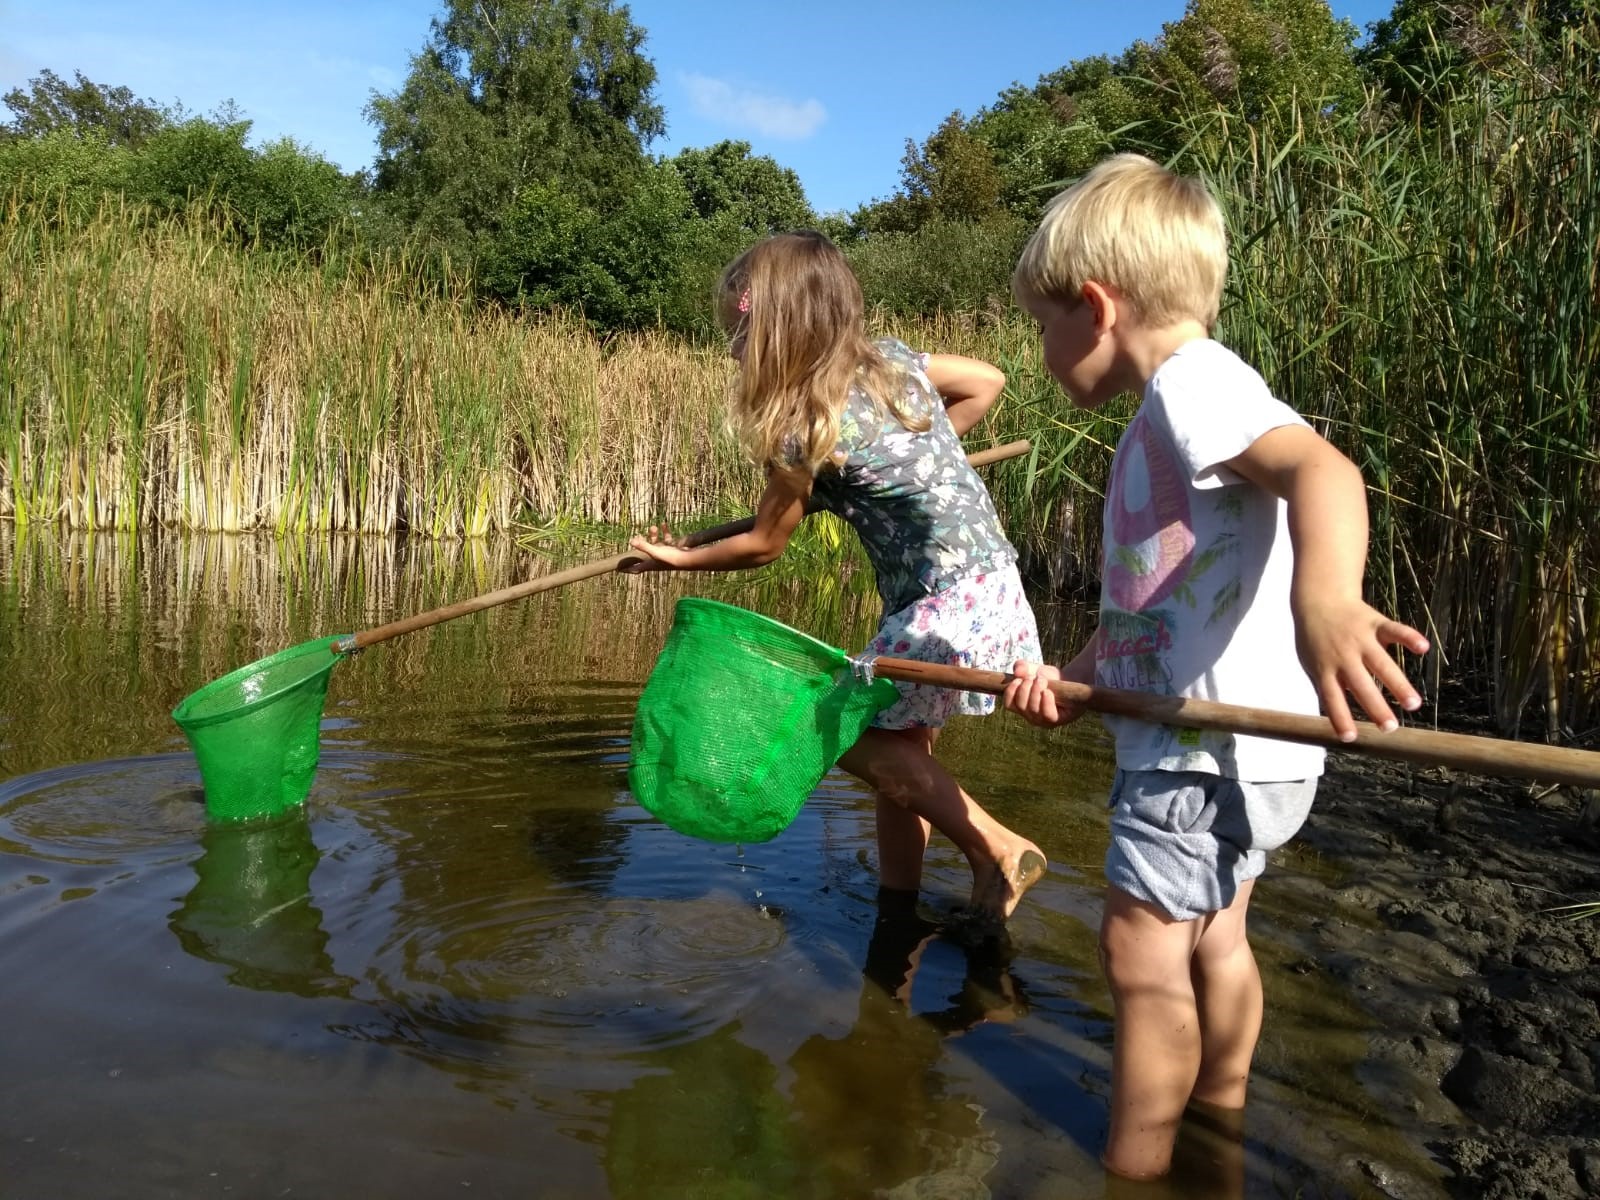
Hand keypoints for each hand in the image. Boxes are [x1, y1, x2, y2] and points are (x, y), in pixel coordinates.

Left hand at [621, 525, 688, 572]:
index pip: (636, 569)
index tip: (619, 569)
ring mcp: (664, 554)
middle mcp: (656, 560)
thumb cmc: (671, 558)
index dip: (627, 569)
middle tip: (637, 536)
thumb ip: (643, 546)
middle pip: (644, 554)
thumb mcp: (655, 552)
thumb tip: (631, 541)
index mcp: (650, 564)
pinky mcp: (672, 549)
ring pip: (656, 544)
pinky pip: (666, 539)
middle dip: (640, 544)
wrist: (689, 559)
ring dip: (653, 535)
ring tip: (653, 527)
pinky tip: (663, 524)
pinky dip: (664, 532)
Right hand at [1002, 660, 1085, 727]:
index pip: (1009, 704)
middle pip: (1021, 705)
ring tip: (1042, 680)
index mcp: (1022, 706)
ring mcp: (1043, 720)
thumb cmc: (1051, 678)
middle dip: (1026, 688)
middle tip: (1035, 677)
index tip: (1019, 679)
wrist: (1072, 680)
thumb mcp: (1034, 669)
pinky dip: (1045, 702)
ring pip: (1033, 710)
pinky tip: (1048, 692)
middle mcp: (1030, 716)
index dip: (1011, 691)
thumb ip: (1023, 667)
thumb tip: (1017, 672)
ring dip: (1036, 691)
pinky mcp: (1057, 720)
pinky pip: (1047, 715)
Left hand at [1294, 598, 1429, 740]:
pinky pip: (1394, 630)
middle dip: (1376, 707)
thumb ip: (1324, 687)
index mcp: (1325, 668)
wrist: (1318, 598)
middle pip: (1361, 685)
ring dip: (1398, 684)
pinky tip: (1423, 648)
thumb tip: (1335, 717)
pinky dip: (1409, 637)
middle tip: (1391, 728)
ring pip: (1382, 663)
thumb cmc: (1314, 637)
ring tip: (1413, 705)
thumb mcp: (1310, 663)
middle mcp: (1343, 656)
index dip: (1340, 717)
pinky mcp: (1375, 623)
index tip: (1350, 738)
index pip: (1332, 698)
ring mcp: (1360, 639)